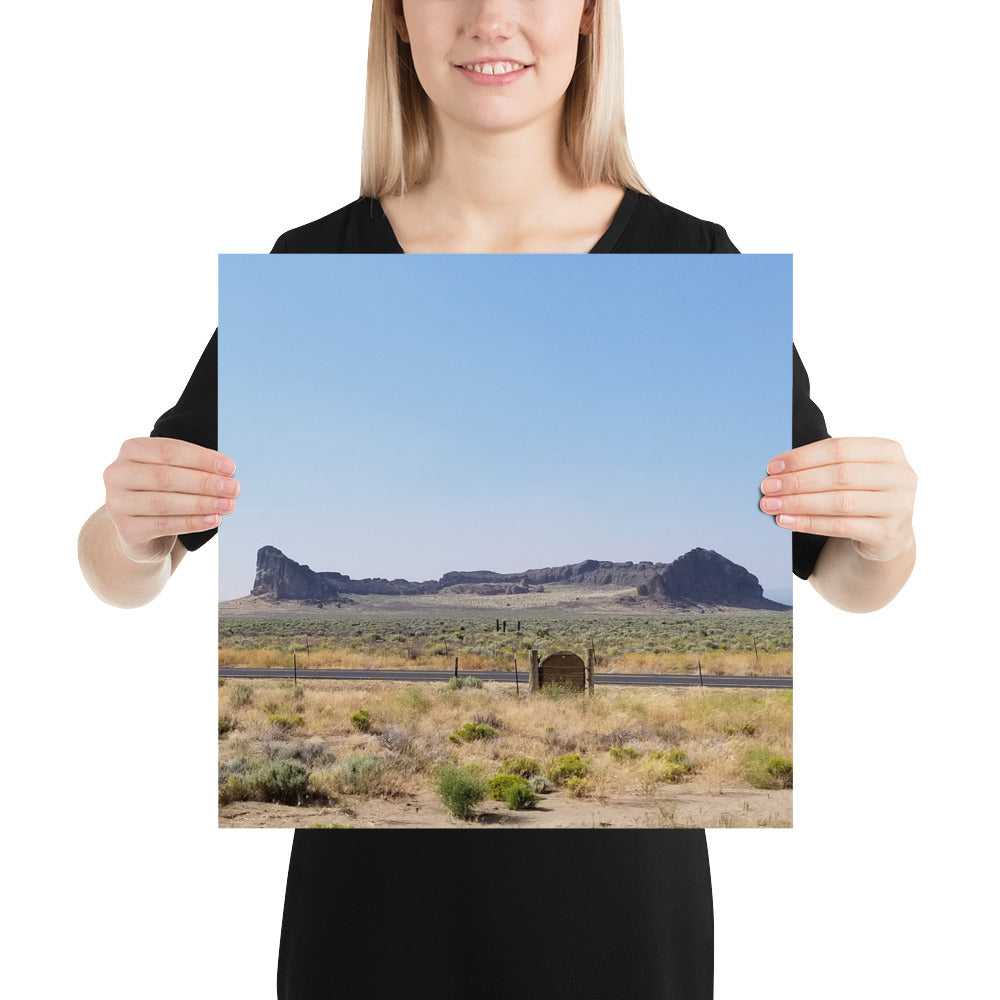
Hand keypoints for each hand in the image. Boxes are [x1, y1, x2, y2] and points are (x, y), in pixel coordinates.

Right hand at [103, 437, 239, 561]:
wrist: (141, 532)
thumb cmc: (163, 493)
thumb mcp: (174, 474)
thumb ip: (193, 468)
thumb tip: (228, 471)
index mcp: (131, 450)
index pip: (169, 450)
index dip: (201, 458)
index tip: (230, 467)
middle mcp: (117, 474)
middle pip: (165, 476)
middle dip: (204, 482)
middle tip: (233, 488)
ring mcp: (117, 503)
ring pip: (164, 502)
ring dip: (201, 503)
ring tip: (228, 505)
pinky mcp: (126, 529)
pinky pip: (164, 525)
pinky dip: (192, 522)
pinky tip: (213, 520)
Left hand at [760, 437, 916, 562]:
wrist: (886, 535)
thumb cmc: (860, 495)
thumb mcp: (853, 472)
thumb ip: (825, 464)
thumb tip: (777, 469)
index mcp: (889, 451)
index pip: (840, 448)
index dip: (803, 457)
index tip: (773, 466)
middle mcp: (900, 476)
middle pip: (839, 475)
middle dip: (797, 481)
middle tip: (767, 487)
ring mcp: (899, 506)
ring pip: (839, 502)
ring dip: (799, 503)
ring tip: (771, 505)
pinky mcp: (888, 533)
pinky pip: (840, 527)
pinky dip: (808, 523)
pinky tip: (786, 521)